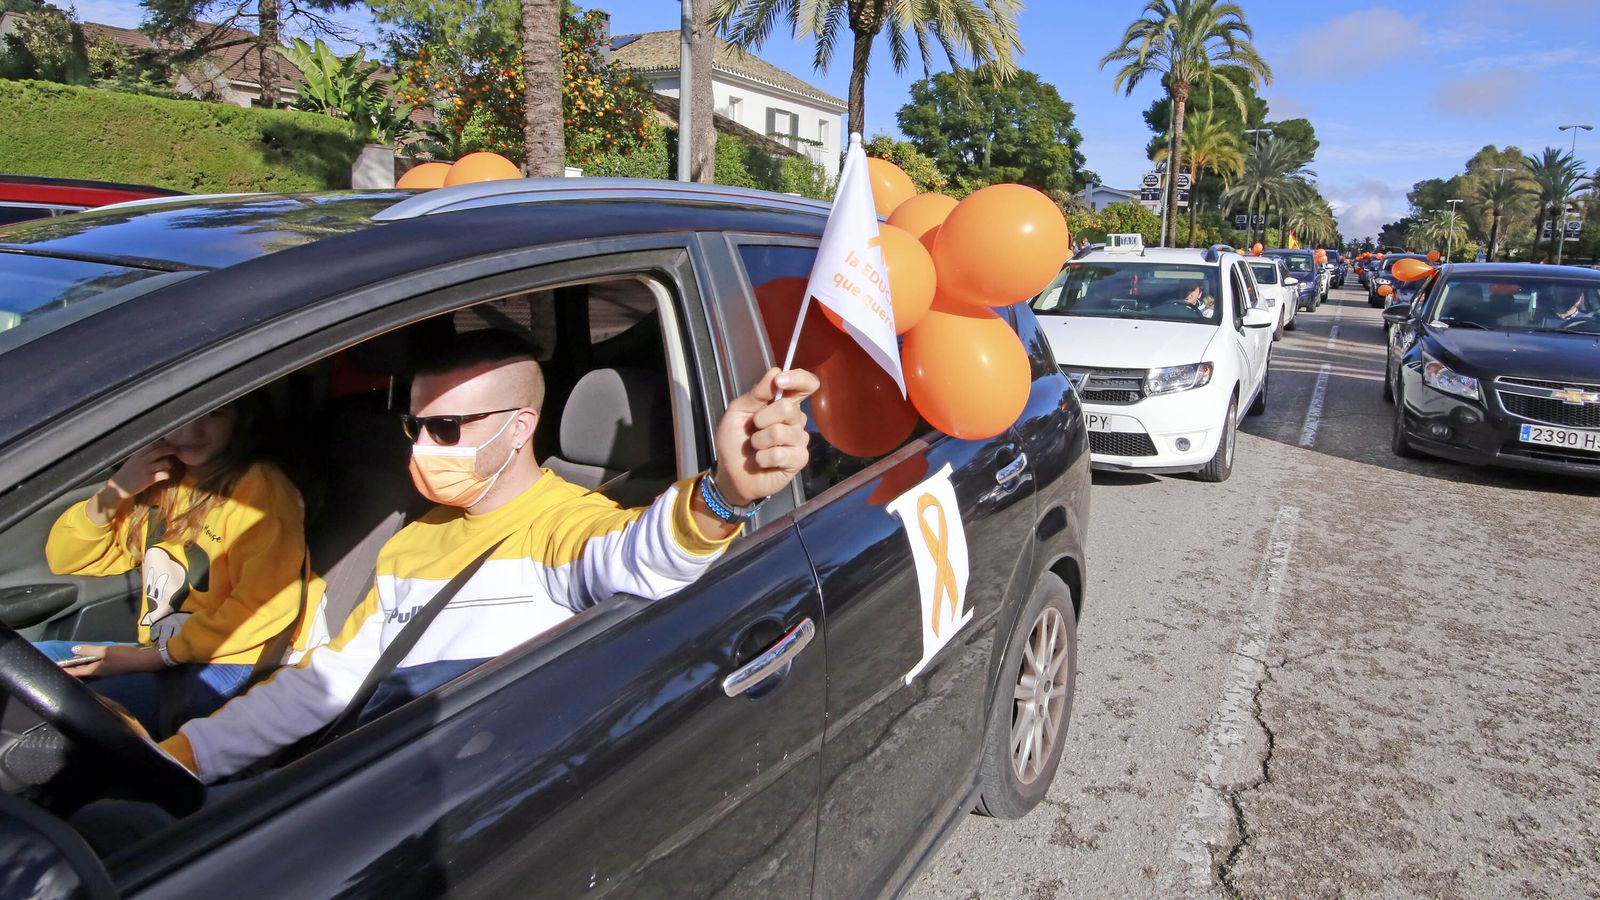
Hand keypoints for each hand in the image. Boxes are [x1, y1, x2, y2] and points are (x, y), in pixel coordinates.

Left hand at [61, 644, 165, 678]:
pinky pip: (95, 666)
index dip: (64, 669)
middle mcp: (98, 672)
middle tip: (60, 664)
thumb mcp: (105, 651)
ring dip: (79, 665)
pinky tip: (89, 658)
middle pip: (80, 671)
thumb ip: (89, 650)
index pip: (74, 671)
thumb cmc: (123, 656)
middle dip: (70, 668)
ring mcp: (105, 670)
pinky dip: (88, 662)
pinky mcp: (111, 667)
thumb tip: (73, 650)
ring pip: (87, 668)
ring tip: (70, 660)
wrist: (143, 660)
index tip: (53, 668)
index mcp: (94, 670)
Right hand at [107, 440, 178, 499]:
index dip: (163, 443)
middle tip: (176, 451)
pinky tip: (165, 476)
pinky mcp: (149, 479)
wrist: (118, 487)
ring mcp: (146, 469)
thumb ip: (141, 455)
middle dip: (170, 449)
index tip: (168, 444)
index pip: (153, 444)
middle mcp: (142, 460)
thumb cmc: (125, 474)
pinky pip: (164, 474)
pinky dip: (167, 474)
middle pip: (160, 451)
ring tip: (168, 467)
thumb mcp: (132, 461)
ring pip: (164, 462)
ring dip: (169, 464)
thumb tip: (152, 449)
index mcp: (138, 454)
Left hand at [712, 368, 818, 505]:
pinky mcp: (799, 459)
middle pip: (788, 408)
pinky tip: (761, 461)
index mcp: (783, 402)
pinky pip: (781, 454)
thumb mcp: (737, 412)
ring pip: (781, 432)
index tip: (780, 382)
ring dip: (759, 441)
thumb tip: (775, 372)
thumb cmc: (734, 440)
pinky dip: (763, 458)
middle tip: (753, 428)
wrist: (730, 473)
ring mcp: (799, 440)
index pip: (806, 384)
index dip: (799, 378)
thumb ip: (756, 394)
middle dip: (762, 418)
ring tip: (755, 448)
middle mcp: (795, 419)